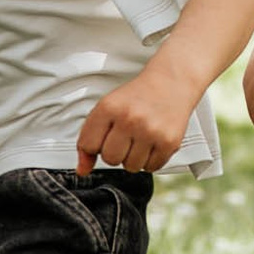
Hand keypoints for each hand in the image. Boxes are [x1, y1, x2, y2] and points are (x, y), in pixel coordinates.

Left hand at [76, 60, 199, 174]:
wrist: (170, 83)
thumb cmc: (138, 96)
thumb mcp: (107, 108)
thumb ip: (90, 138)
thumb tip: (83, 170)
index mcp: (109, 108)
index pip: (88, 145)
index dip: (95, 146)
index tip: (103, 140)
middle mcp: (129, 119)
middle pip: (110, 159)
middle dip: (116, 153)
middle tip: (125, 138)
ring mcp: (150, 131)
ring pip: (131, 167)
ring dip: (134, 158)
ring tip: (140, 139)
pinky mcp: (169, 142)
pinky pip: (151, 168)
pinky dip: (150, 160)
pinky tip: (152, 143)